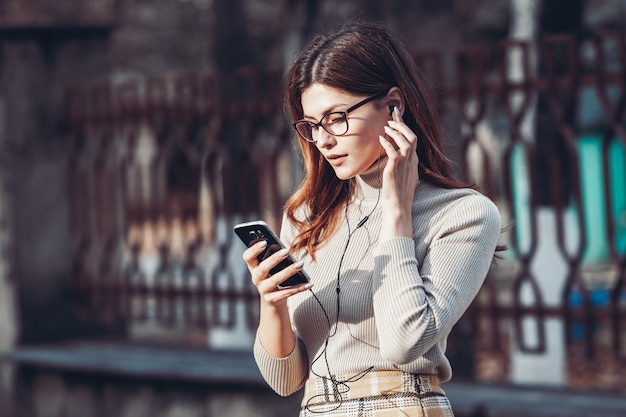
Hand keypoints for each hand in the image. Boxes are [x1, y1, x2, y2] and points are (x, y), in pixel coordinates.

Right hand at [243, 241, 311, 304]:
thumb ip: (274, 256)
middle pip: (262, 268)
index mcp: (254, 267)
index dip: (254, 250)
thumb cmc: (274, 277)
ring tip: (300, 264)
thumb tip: (286, 249)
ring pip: (275, 280)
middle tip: (286, 251)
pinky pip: (287, 293)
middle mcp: (256, 279)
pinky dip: (299, 288)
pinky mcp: (272, 300)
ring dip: (288, 271)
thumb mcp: (271, 267)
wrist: (273, 301)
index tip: (264, 242)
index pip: (248, 257)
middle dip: (274, 259)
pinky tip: (309, 283)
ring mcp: (263, 290)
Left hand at [378, 107, 419, 238]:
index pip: (411, 138)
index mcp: (414, 161)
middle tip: (391, 117)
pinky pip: (393, 152)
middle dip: (401, 124)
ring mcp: (405, 165)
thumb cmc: (398, 192)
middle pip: (411, 136)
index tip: (396, 115)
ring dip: (395, 132)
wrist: (398, 207)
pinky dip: (387, 144)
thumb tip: (395, 154)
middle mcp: (411, 161)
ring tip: (385, 127)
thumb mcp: (403, 175)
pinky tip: (381, 139)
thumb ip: (402, 163)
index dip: (404, 125)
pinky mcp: (395, 170)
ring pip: (405, 142)